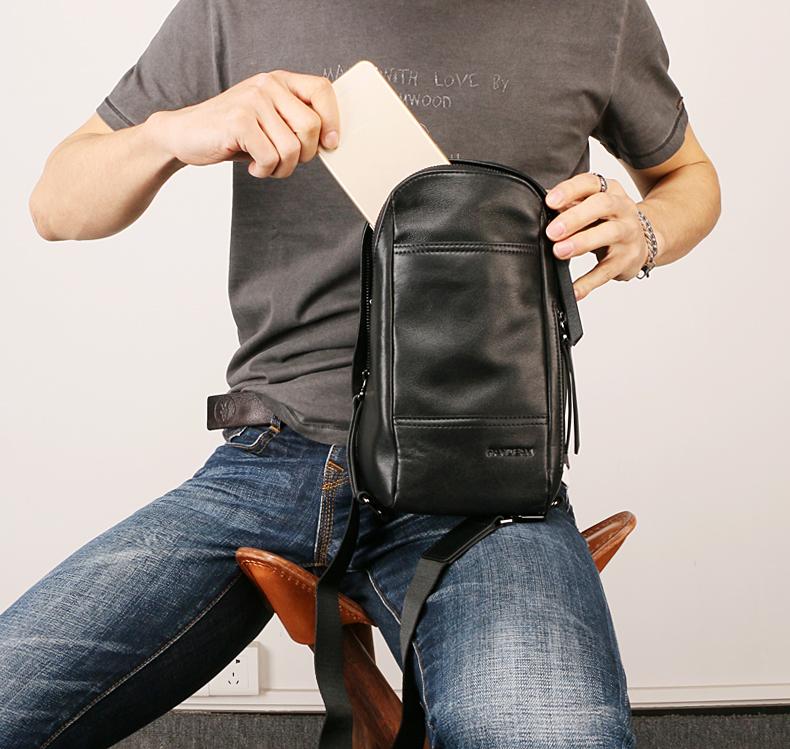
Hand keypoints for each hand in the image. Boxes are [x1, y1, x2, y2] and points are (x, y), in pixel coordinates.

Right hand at [146, 69, 339, 178]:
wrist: (185, 135)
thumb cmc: (233, 133)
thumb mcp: (269, 121)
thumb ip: (296, 123)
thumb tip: (330, 141)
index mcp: (279, 81)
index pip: (322, 89)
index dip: (332, 119)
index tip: (329, 144)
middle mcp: (267, 85)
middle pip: (311, 127)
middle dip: (305, 155)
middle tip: (285, 161)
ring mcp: (252, 101)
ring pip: (292, 148)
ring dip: (282, 168)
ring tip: (266, 165)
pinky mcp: (239, 121)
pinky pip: (271, 158)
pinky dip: (264, 171)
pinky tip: (253, 166)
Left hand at [544, 173, 650, 300]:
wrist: (647, 240)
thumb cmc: (607, 221)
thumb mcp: (590, 207)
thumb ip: (567, 204)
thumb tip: (536, 201)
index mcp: (610, 190)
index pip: (591, 183)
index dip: (570, 190)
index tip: (550, 201)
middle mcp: (623, 208)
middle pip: (602, 205)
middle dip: (575, 217)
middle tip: (552, 231)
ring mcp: (628, 233)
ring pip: (609, 234)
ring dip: (582, 243)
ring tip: (559, 251)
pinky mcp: (627, 260)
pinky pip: (607, 271)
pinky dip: (589, 282)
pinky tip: (574, 290)